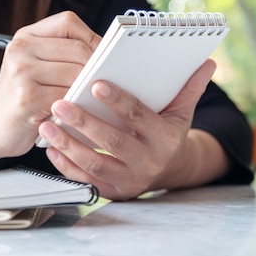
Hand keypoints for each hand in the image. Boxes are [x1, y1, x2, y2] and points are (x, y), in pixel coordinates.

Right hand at [0, 11, 99, 156]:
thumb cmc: (23, 97)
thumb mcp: (37, 68)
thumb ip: (64, 56)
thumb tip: (108, 55)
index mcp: (25, 36)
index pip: (68, 23)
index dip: (92, 37)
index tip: (106, 54)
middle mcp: (20, 49)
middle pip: (76, 49)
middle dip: (98, 66)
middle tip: (109, 81)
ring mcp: (21, 72)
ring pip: (75, 73)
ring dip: (91, 88)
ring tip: (98, 97)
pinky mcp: (25, 98)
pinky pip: (67, 97)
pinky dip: (79, 105)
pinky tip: (82, 112)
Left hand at [38, 59, 223, 199]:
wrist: (167, 171)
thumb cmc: (167, 134)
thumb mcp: (181, 113)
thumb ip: (189, 89)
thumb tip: (207, 63)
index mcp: (164, 139)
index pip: (139, 117)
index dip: (118, 101)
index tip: (95, 84)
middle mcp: (147, 162)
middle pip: (112, 142)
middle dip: (83, 122)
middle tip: (59, 103)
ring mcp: (129, 181)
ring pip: (94, 165)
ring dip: (67, 145)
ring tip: (47, 124)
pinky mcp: (112, 193)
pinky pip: (85, 181)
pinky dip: (65, 166)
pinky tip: (51, 148)